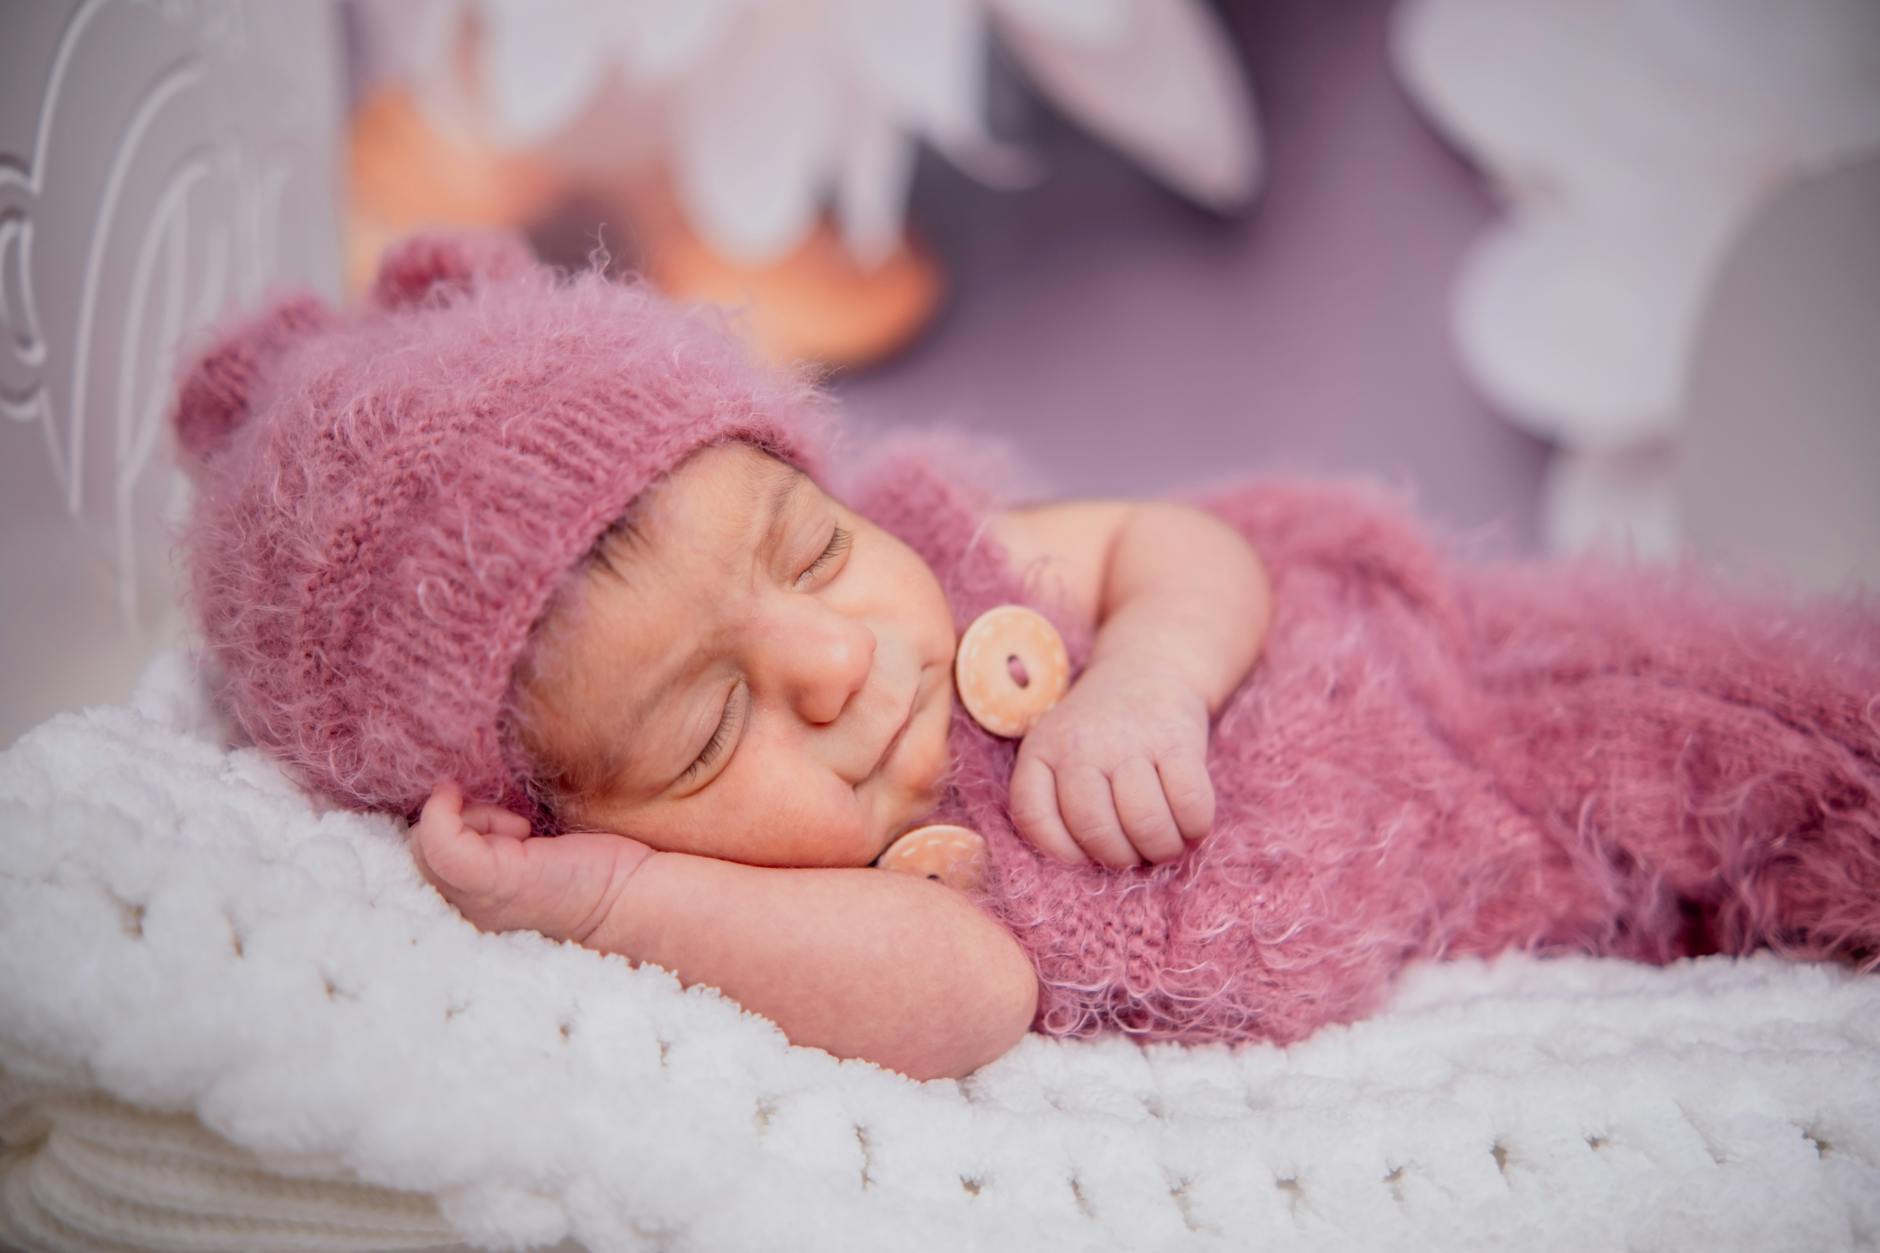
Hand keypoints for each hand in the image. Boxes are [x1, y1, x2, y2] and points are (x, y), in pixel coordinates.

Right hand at [409, 780, 651, 942]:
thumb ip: (483, 837)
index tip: (488, 823)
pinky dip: (458, 815)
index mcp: (466, 905)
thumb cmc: (584, 871)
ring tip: (519, 830)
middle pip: (413, 850)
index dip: (438, 830)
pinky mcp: (492, 882)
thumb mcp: (521, 852)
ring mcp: (472, 900)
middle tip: (512, 827)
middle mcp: (460, 911)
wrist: (630, 898)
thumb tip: (452, 792)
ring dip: (468, 818)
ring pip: (422, 842)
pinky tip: (516, 826)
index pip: (414, 864)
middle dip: (457, 823)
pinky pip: (439, 839)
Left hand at [1006, 661, 1214, 867]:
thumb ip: (1057, 802)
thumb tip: (1085, 870)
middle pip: (1095, 828)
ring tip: (1166, 844)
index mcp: (1041, 751)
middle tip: (1135, 854)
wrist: (1147, 667)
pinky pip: (1190, 803)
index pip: (1034, 817)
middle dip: (1120, 858)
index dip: (1060, 853)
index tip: (1084, 857)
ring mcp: (1130, 739)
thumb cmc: (1098, 734)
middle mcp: (1080, 744)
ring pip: (1144, 821)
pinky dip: (1195, 827)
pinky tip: (1192, 825)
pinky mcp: (1178, 738)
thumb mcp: (1058, 753)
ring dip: (1161, 848)